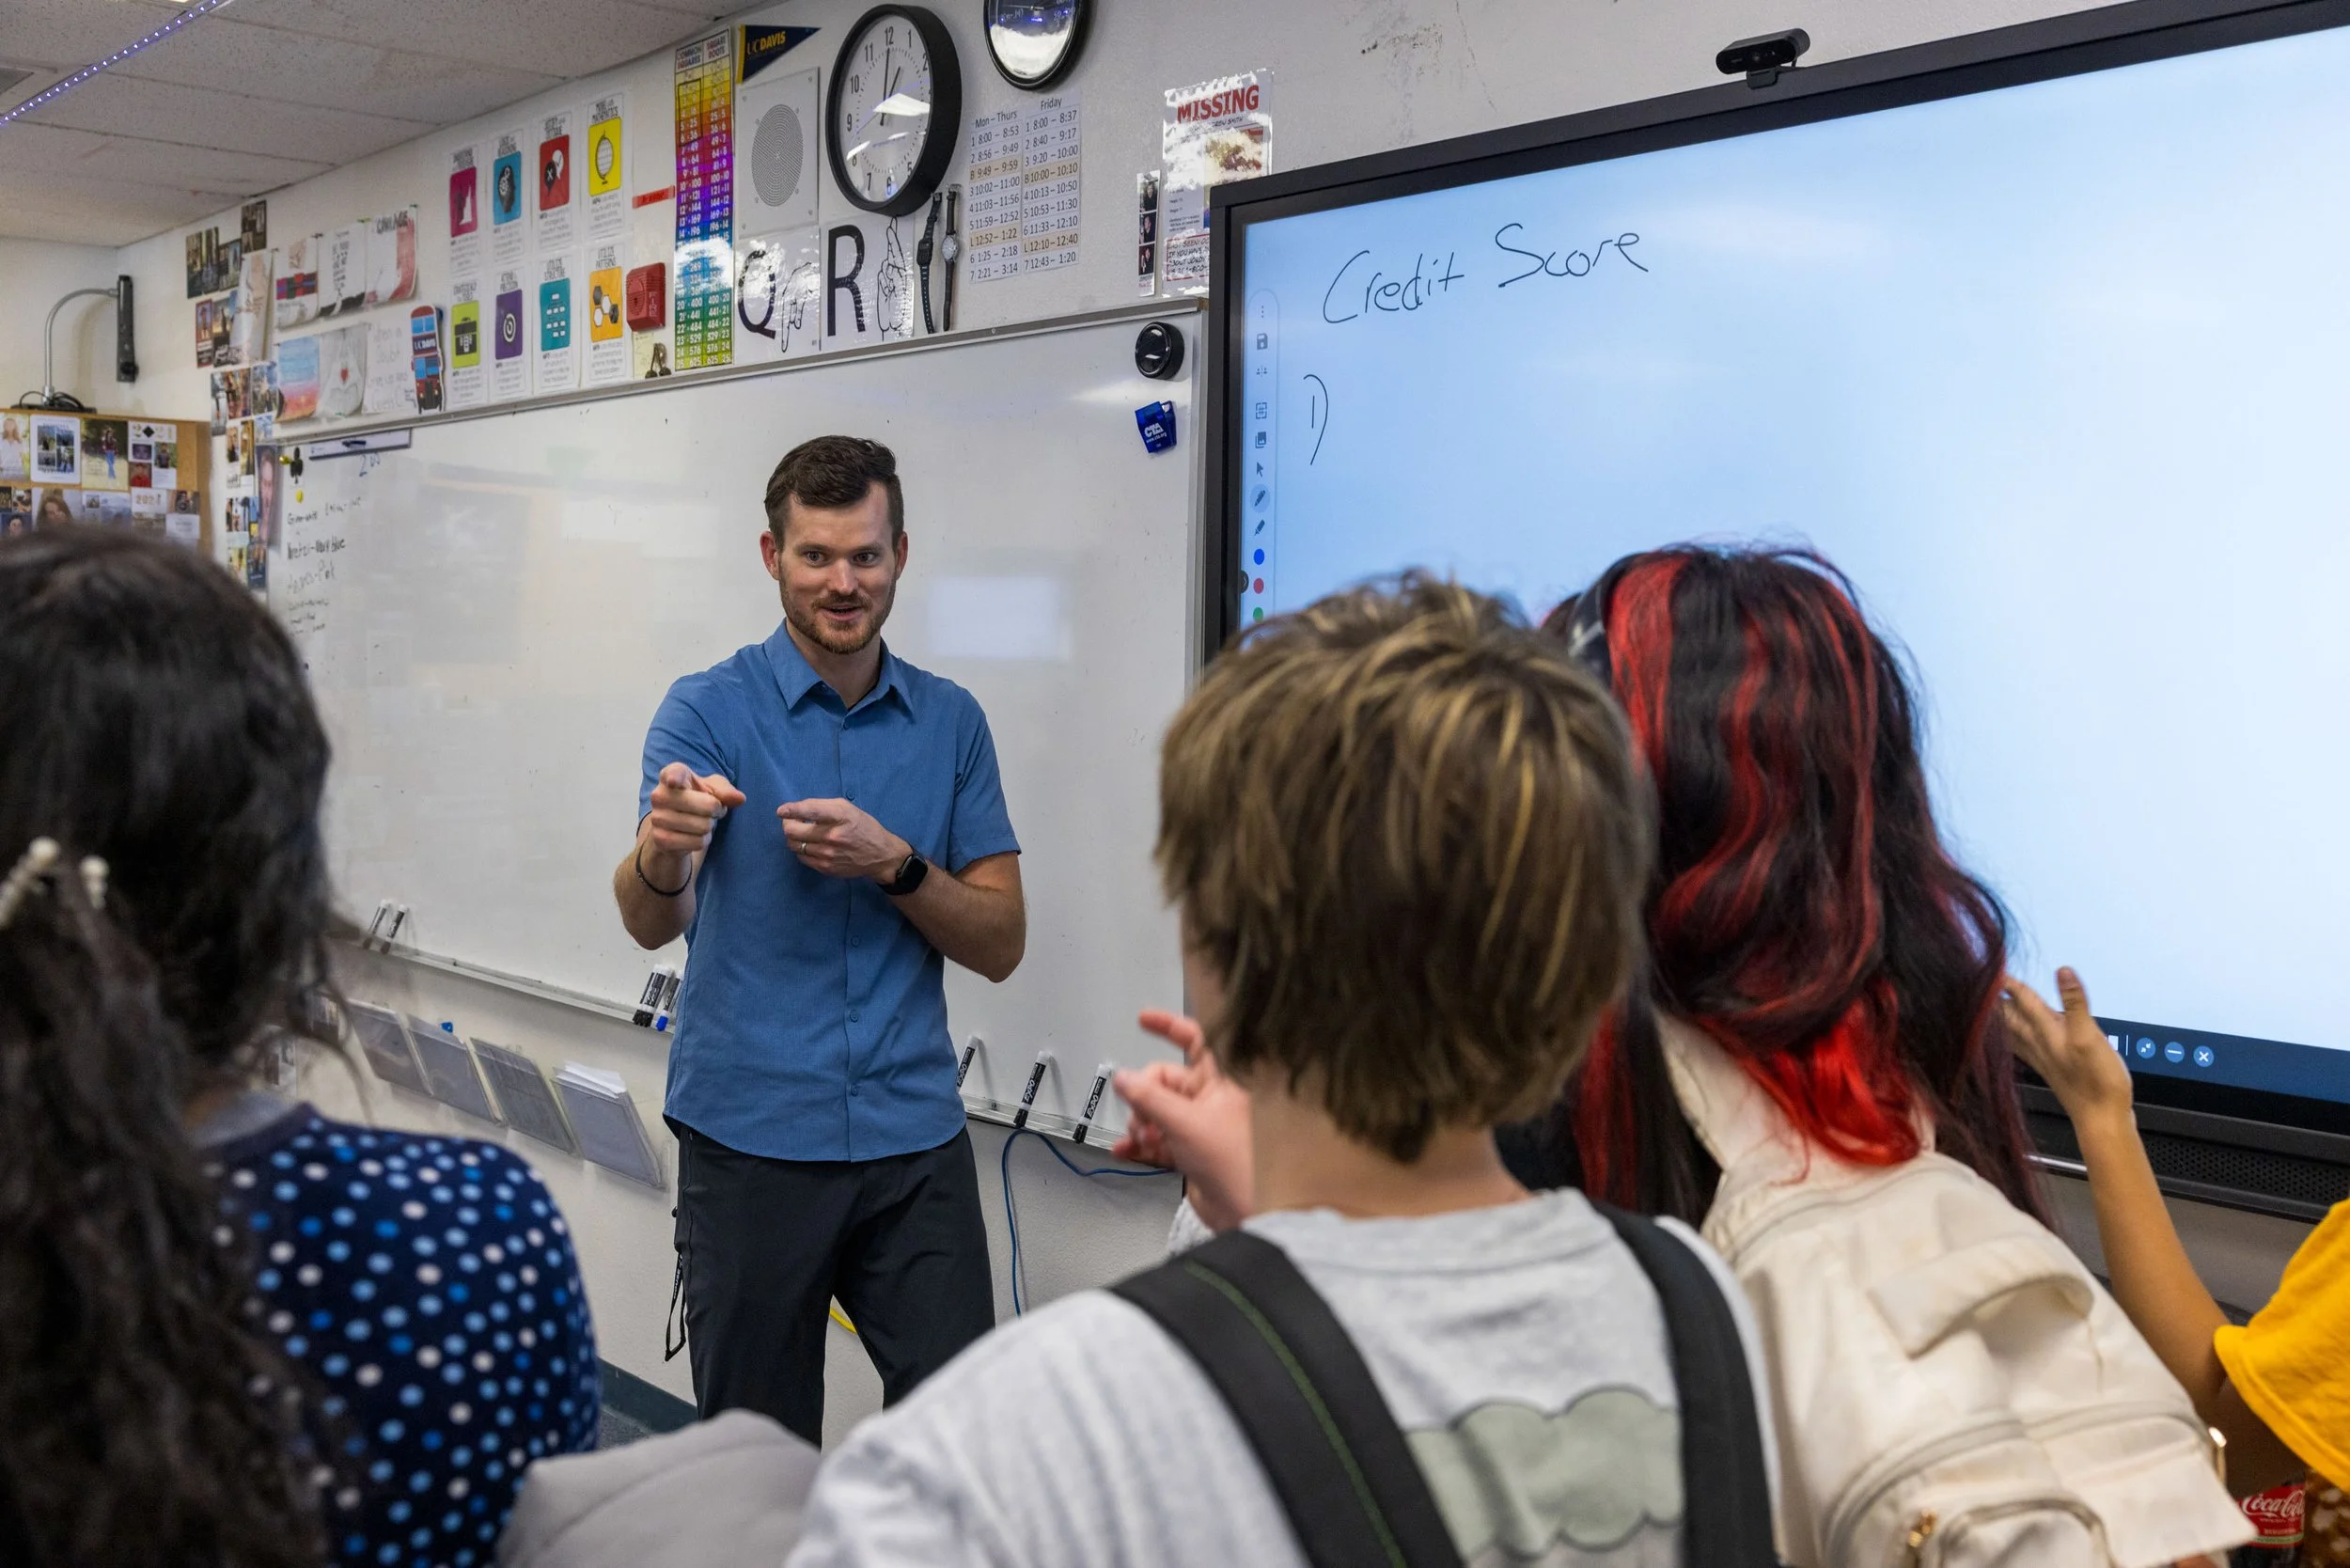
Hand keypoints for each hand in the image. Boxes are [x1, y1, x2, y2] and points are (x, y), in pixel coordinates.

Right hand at [644, 762, 746, 865]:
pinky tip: (692, 834)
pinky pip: (697, 842)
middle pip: (708, 806)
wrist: (675, 826)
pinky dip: (702, 840)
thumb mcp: (714, 789)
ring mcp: (657, 818)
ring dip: (708, 827)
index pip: (674, 773)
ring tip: (699, 821)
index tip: (674, 782)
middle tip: (710, 810)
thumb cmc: (697, 799)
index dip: (675, 778)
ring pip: (703, 826)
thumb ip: (727, 791)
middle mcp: (659, 795)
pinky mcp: (660, 839)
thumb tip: (740, 798)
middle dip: (717, 810)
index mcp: (672, 775)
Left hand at [777, 798, 908, 882]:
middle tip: (791, 821)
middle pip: (793, 831)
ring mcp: (828, 854)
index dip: (792, 810)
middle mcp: (832, 836)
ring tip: (801, 833)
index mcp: (840, 816)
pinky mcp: (825, 868)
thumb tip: (797, 809)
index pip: (811, 811)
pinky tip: (810, 845)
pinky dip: (801, 849)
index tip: (781, 811)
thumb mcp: (848, 809)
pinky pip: (801, 857)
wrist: (880, 855)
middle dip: (787, 824)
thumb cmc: (863, 827)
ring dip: (793, 837)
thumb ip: (823, 806)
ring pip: (793, 845)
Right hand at [1113, 1010, 1254, 1231]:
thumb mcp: (1186, 1123)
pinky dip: (1141, 1144)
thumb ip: (1150, 1098)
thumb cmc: (1239, 1165)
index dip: (1169, 1026)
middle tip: (1141, 1114)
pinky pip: (1158, 1140)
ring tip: (1140, 1137)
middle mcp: (1212, 1100)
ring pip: (1159, 1112)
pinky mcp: (1191, 1153)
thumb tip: (1123, 1078)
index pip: (1196, 1040)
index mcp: (1223, 1081)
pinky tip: (1125, 1150)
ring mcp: (1201, 1127)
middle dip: (1145, 1096)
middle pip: (1166, 1082)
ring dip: (1142, 1123)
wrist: (1250, 1212)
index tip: (1143, 1019)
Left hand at [2003, 966, 2133, 1125]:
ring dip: (2003, 1018)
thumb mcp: (2089, 1036)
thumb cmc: (2098, 1081)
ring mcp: (2044, 1058)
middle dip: (1997, 1000)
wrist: (2102, 1120)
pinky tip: (2016, 1040)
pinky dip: (2015, 1037)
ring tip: (1988, 1008)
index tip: (1992, 967)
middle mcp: (2039, 1044)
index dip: (2009, 982)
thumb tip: (2062, 971)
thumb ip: (2075, 1003)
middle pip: (2011, 1017)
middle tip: (1981, 985)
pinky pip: (2024, 1048)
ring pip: (2015, 1033)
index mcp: (2047, 1032)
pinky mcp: (2051, 1070)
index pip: (2023, 1000)